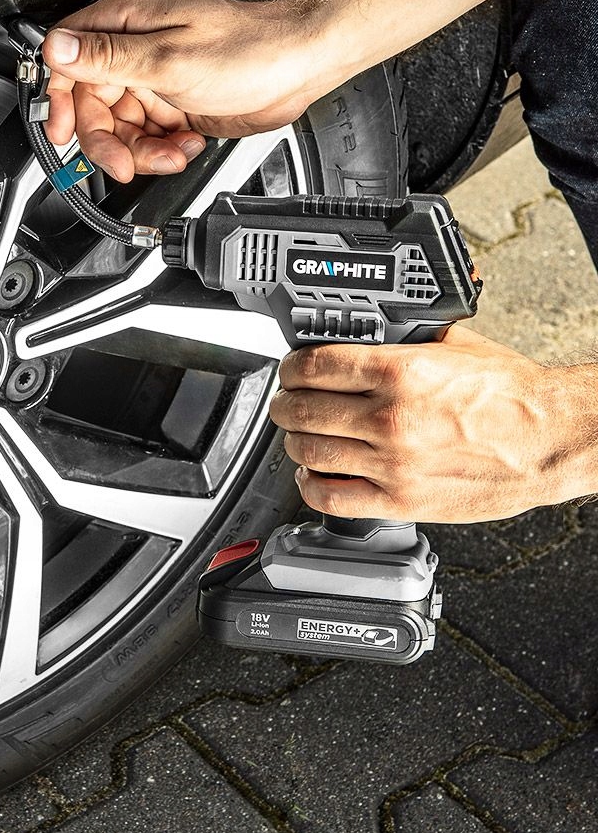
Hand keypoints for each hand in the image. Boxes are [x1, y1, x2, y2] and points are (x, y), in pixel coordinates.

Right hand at [42, 0, 329, 182]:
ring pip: (123, 130)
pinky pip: (150, 138)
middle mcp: (136, 52)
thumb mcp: (170, 59)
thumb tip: (58, 49)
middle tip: (125, 164)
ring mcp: (156, 80)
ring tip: (174, 152)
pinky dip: (164, 150)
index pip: (68, 62)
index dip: (60, 101)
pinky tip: (188, 143)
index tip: (62, 132)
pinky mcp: (174, 104)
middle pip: (94, 107)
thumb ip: (110, 58)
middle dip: (109, 142)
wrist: (296, 68)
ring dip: (143, 151)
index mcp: (126, 25)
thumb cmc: (247, 50)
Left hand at [269, 326, 589, 522]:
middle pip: (302, 410)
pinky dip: (311, 486)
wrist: (548, 439)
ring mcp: (392, 463)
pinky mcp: (401, 501)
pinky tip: (314, 475)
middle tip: (287, 401)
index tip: (291, 369)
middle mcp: (390, 418)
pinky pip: (331, 497)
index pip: (314, 366)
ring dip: (294, 442)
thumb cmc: (511, 395)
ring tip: (300, 435)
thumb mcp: (455, 344)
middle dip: (285, 404)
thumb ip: (404, 338)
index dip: (291, 367)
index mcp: (400, 371)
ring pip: (310, 453)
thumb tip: (368, 330)